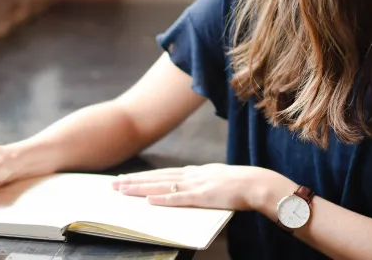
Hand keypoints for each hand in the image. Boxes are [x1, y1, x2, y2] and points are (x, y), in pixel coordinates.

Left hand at [111, 163, 278, 210]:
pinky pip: (178, 198)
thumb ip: (202, 182)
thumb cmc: (241, 184)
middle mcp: (191, 175)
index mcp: (195, 172)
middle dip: (134, 180)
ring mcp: (195, 185)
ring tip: (123, 190)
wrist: (257, 184)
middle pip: (156, 177)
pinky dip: (162, 199)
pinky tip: (148, 200)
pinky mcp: (202, 196)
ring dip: (141, 188)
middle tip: (114, 184)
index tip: (127, 178)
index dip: (144, 176)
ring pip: (161, 185)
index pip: (163, 173)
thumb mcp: (217, 179)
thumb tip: (190, 187)